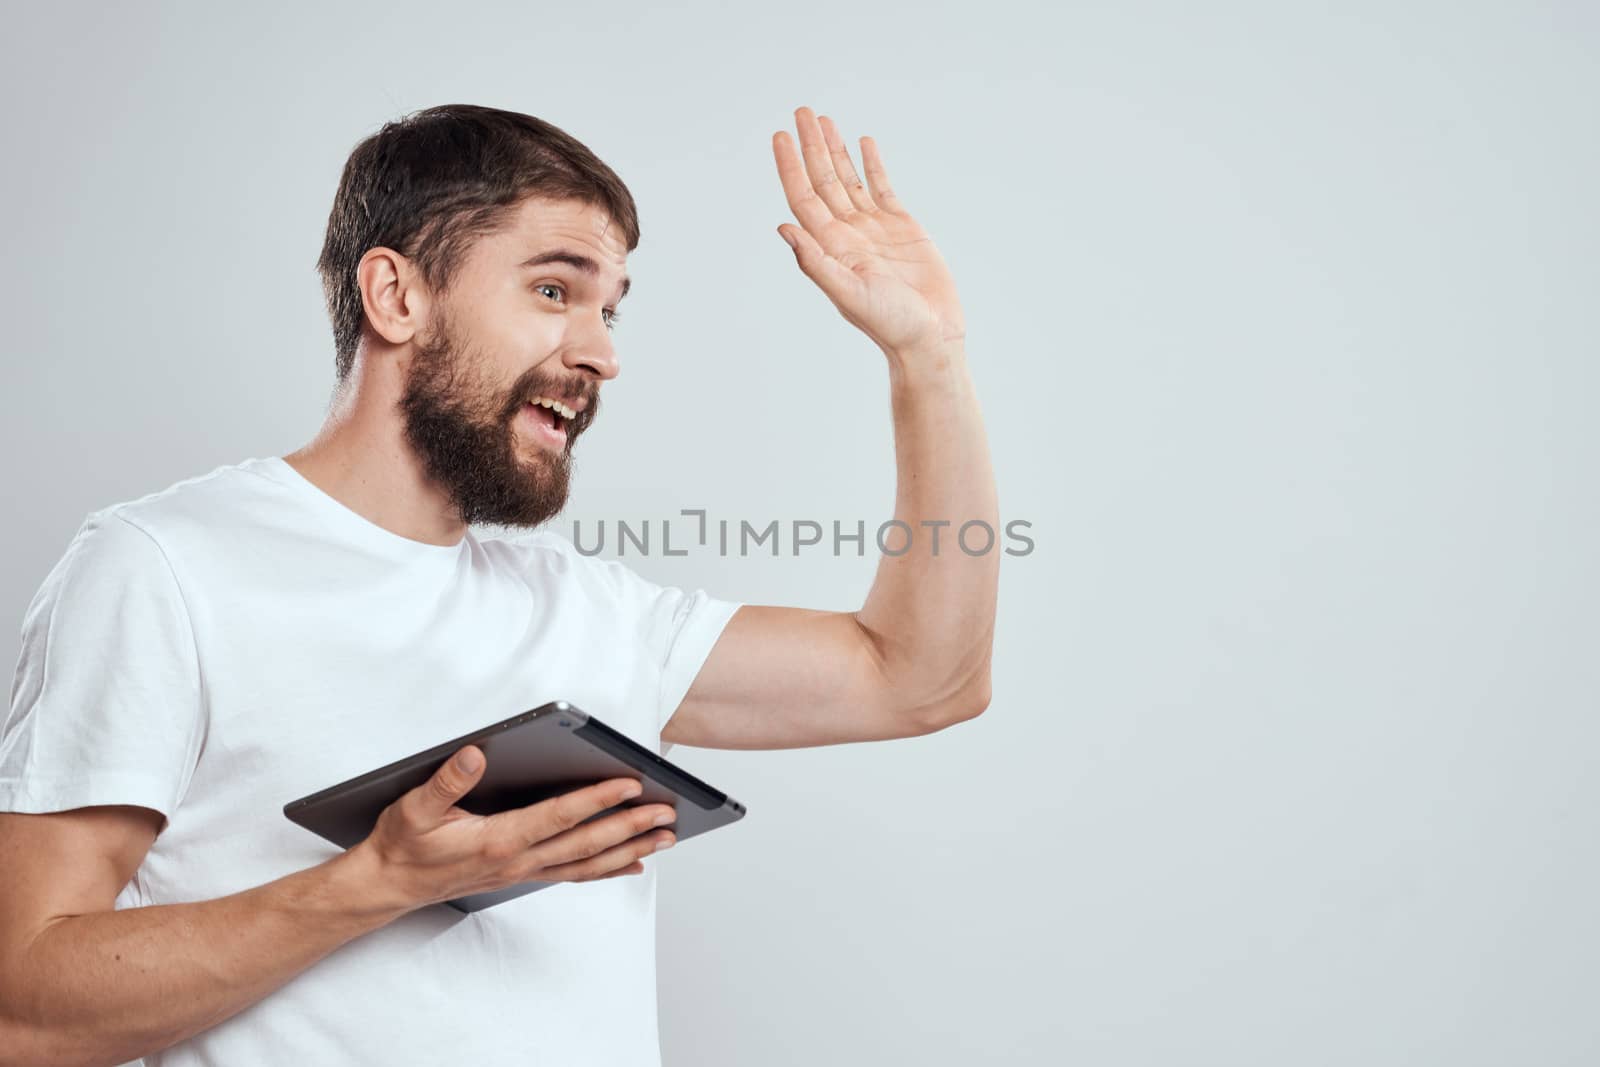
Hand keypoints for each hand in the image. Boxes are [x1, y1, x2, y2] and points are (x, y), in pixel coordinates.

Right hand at [354, 744, 677, 911]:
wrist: (390, 886)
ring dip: (630, 848)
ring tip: (665, 837)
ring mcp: (523, 871)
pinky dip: (609, 869)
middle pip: (586, 843)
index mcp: (498, 840)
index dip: (596, 800)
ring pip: (588, 862)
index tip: (630, 784)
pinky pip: (575, 874)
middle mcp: (518, 860)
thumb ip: (447, 782)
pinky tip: (634, 863)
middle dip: (630, 827)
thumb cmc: (404, 844)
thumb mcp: (414, 807)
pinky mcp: (523, 874)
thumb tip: (474, 754)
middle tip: (667, 814)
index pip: (558, 816)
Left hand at [772, 105, 965, 359]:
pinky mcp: (902, 228)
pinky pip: (882, 188)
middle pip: (823, 180)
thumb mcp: (848, 293)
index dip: (791, 166)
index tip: (781, 136)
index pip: (804, 197)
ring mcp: (874, 229)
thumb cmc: (890, 324)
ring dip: (835, 150)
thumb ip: (815, 262)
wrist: (931, 337)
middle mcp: (848, 234)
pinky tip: (863, 143)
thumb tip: (784, 228)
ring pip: (848, 180)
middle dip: (811, 146)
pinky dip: (872, 165)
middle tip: (800, 112)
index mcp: (831, 247)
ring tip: (823, 120)